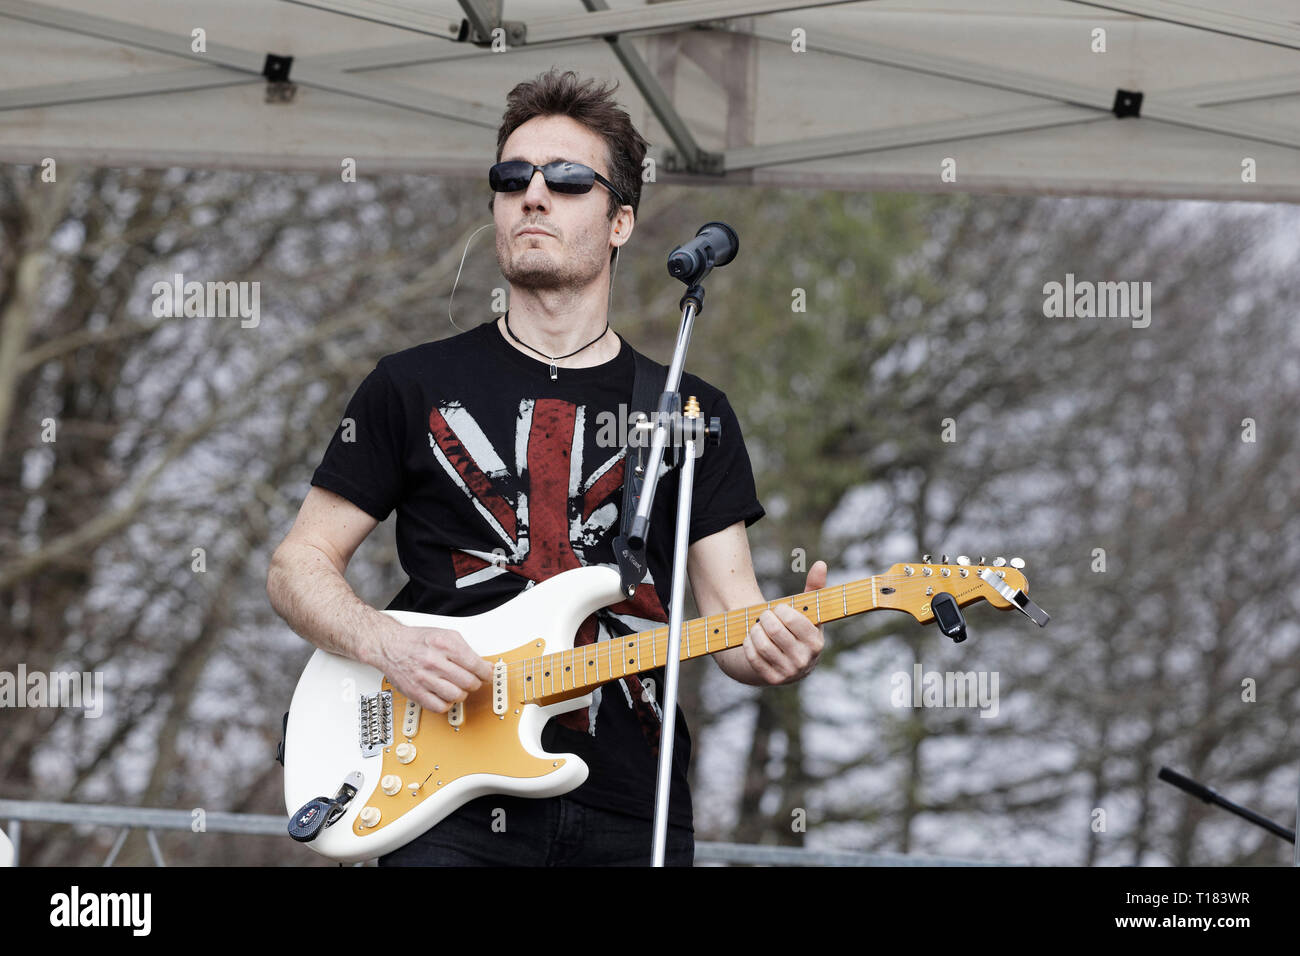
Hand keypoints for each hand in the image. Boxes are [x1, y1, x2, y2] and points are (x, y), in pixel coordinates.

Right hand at [378, 624, 493, 712]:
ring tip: (458, 687)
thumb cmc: (417, 640)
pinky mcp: (416, 692)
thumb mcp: (445, 635)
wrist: (389, 645)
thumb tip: (484, 666)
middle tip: (473, 681)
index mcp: (444, 644)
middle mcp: (434, 661)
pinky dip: (447, 704)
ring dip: (462, 694)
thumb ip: (466, 650)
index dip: (486, 673)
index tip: (488, 675)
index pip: (476, 665)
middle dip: (476, 683)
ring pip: (456, 696)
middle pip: (469, 682)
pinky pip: (439, 707)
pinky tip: (445, 696)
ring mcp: (424, 678)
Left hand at [743, 560, 826, 684]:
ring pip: (762, 644)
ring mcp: (788, 673)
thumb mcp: (807, 611)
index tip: (779, 608)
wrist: (788, 660)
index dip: (781, 610)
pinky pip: (753, 656)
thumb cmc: (798, 629)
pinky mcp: (772, 679)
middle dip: (766, 618)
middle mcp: (805, 661)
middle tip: (765, 615)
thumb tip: (820, 564)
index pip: (793, 619)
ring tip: (758, 626)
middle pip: (775, 631)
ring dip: (755, 630)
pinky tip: (752, 638)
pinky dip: (749, 643)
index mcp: (816, 643)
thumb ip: (814, 588)